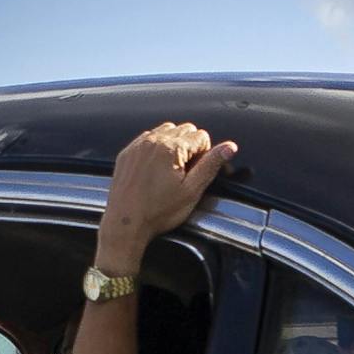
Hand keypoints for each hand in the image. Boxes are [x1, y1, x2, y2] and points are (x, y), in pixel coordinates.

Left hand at [96, 122, 236, 273]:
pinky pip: (146, 139)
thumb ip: (211, 165)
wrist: (124, 224)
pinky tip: (155, 168)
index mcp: (170, 148)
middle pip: (183, 129)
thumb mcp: (191, 191)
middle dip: (190, 146)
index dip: (204, 154)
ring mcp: (136, 146)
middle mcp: (151, 141)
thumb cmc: (157, 212)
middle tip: (185, 171)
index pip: (200, 136)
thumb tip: (230, 147)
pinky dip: (155, 147)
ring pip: (165, 131)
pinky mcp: (125, 154)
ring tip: (171, 169)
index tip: (195, 172)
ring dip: (173, 144)